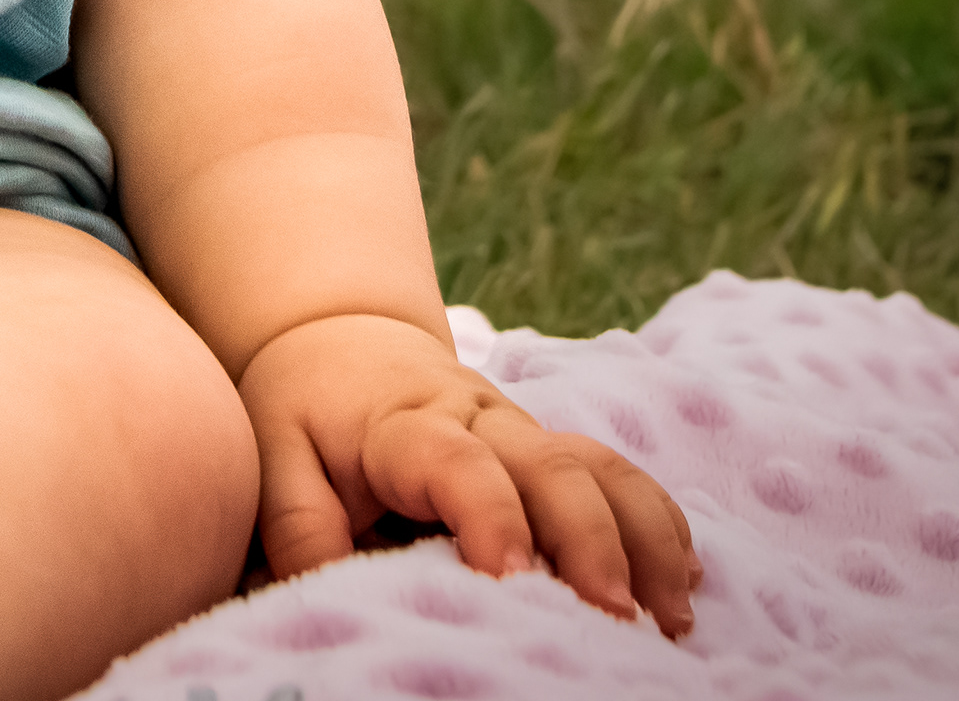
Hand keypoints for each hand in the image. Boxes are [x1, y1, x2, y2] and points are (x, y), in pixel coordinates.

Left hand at [239, 311, 697, 637]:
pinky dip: (658, 524)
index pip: (458, 463)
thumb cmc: (304, 414)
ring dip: (645, 537)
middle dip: (592, 539)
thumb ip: (298, 528)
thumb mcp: (274, 460)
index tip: (510, 576)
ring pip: (603, 468)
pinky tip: (684, 582)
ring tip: (673, 613)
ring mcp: (527, 433)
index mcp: (408, 422)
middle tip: (614, 616)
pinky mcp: (553, 451)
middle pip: (554, 466)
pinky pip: (621, 477)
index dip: (489, 515)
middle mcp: (482, 420)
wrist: (339, 341)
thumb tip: (324, 597)